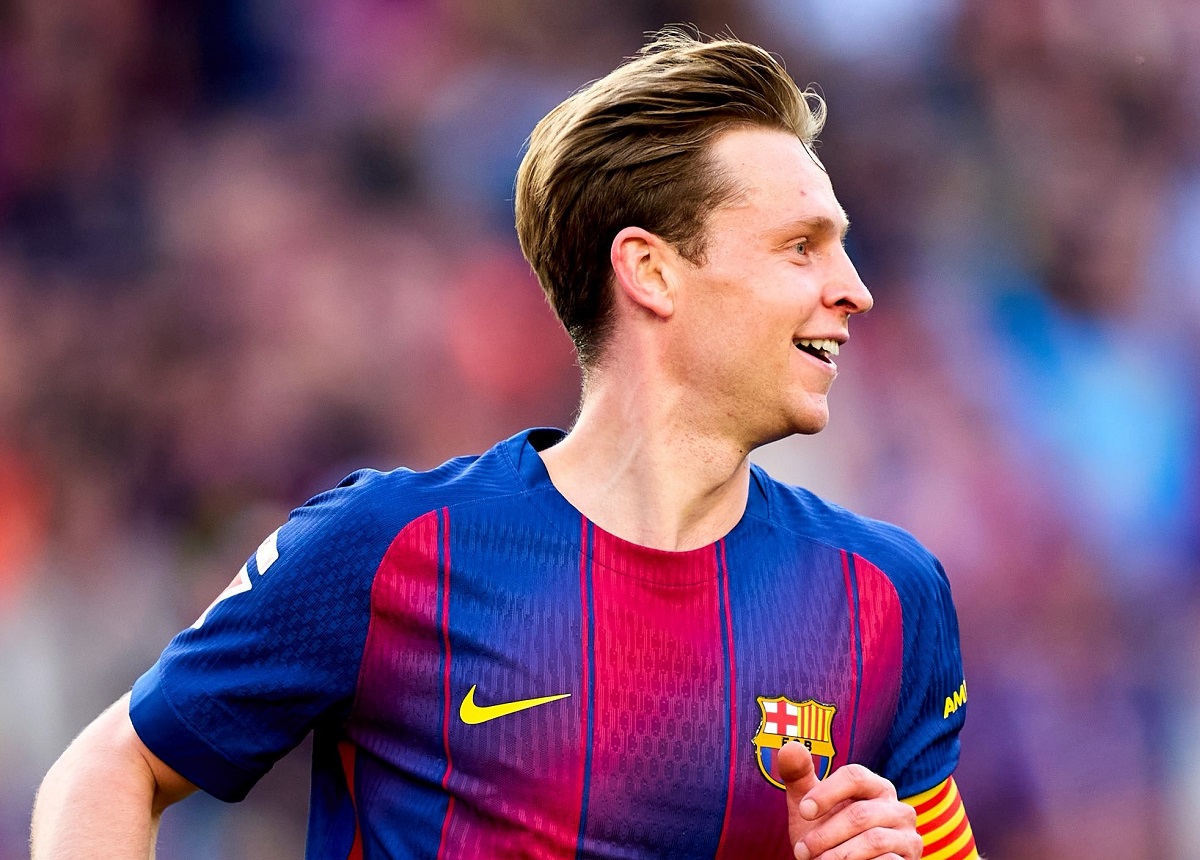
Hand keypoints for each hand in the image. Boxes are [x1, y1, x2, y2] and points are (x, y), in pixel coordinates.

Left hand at [778, 742, 921, 859]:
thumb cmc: (826, 833)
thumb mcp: (809, 806)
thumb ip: (798, 776)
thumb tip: (790, 748)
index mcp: (874, 786)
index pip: (854, 776)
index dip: (826, 792)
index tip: (802, 811)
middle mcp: (897, 807)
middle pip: (860, 813)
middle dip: (825, 834)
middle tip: (801, 850)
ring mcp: (907, 836)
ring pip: (873, 840)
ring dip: (838, 855)